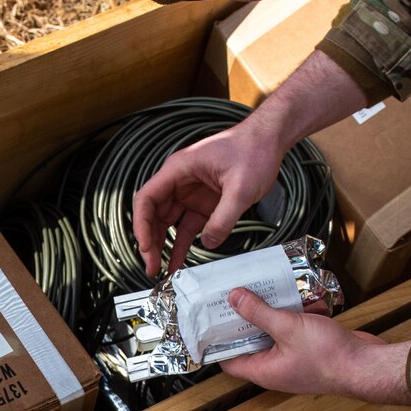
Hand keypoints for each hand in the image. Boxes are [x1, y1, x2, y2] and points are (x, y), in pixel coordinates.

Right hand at [132, 118, 284, 276]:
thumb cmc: (253, 151)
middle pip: (153, 213)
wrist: (269, 142)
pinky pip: (187, 226)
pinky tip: (178, 261)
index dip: (142, 224)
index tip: (145, 247)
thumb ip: (223, 218)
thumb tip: (208, 243)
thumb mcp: (241, 188)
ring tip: (160, 269)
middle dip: (150, 240)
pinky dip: (182, 244)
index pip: (147, 198)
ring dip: (163, 244)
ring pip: (167, 222)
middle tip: (151, 265)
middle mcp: (179, 181)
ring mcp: (190, 192)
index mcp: (179, 169)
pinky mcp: (203, 203)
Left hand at [221, 288, 410, 402]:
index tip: (212, 318)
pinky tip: (300, 299)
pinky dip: (297, 315)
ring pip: (276, 332)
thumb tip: (234, 299)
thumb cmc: (329, 358)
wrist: (367, 365)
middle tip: (238, 295)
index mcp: (264, 370)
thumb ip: (259, 312)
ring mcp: (295, 359)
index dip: (218, 340)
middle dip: (247, 318)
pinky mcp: (312, 349)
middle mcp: (277, 368)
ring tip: (268, 291)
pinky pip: (297, 330)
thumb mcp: (287, 328)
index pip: (228, 360)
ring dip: (275, 313)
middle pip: (252, 341)